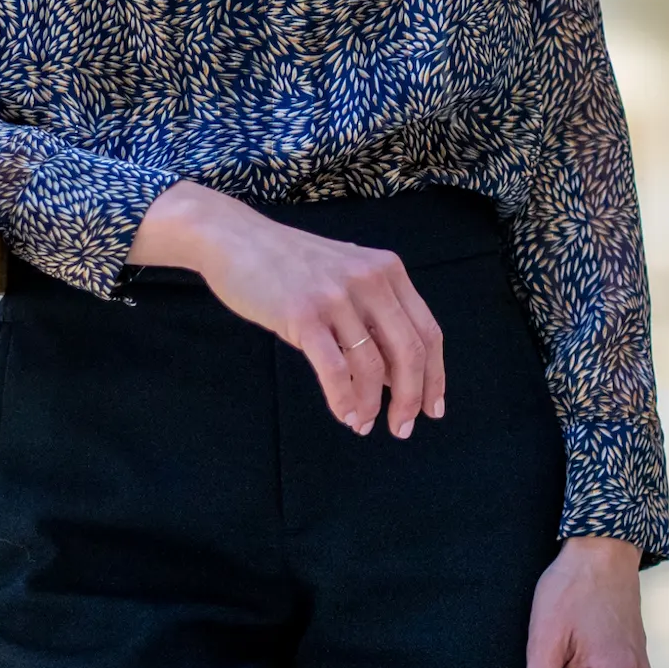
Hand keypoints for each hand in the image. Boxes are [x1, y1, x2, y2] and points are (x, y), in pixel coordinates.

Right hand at [129, 181, 446, 435]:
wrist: (233, 239)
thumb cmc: (287, 263)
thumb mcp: (343, 276)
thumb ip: (372, 314)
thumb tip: (395, 376)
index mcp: (387, 270)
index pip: (428, 332)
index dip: (435, 377)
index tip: (431, 410)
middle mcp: (369, 279)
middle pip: (409, 352)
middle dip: (410, 398)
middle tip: (401, 428)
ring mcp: (336, 296)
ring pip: (372, 365)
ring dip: (370, 404)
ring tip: (362, 425)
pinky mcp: (303, 314)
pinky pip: (335, 369)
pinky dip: (344, 399)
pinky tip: (343, 414)